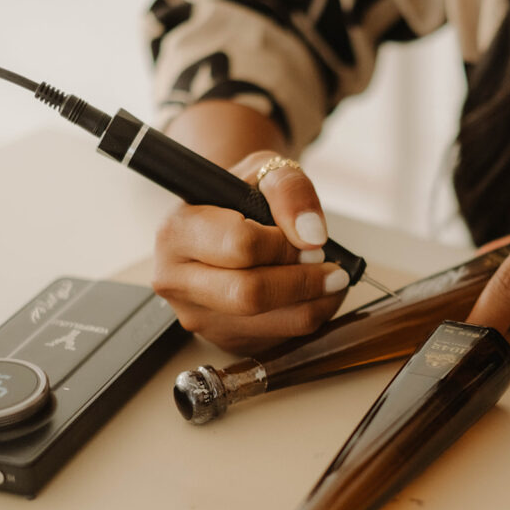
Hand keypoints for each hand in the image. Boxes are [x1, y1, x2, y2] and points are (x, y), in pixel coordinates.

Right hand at [152, 151, 348, 353]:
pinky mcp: (222, 338)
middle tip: (333, 269)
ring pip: (269, 323)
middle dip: (303, 282)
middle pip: (249, 295)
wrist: (224, 222)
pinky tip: (313, 295)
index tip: (312, 241)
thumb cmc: (240, 197)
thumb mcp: (265, 171)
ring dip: (316, 304)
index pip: (240, 246)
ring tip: (332, 280)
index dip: (286, 245)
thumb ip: (290, 190)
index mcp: (177, 232)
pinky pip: (277, 339)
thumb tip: (313, 235)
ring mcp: (197, 316)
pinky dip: (307, 318)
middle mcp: (176, 280)